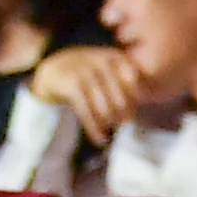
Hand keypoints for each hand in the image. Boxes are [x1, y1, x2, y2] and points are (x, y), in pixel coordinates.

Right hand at [25, 42, 147, 138]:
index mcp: (113, 56)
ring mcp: (84, 72)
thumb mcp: (107, 71)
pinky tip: (100, 139)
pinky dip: (94, 129)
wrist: (52, 69)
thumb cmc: (88, 75)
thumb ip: (125, 83)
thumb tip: (144, 103)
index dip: (136, 95)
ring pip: (105, 108)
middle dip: (123, 114)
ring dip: (109, 123)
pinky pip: (87, 112)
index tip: (136, 106)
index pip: (132, 78)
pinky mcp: (72, 85)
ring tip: (110, 131)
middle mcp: (100, 61)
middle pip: (120, 98)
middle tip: (123, 122)